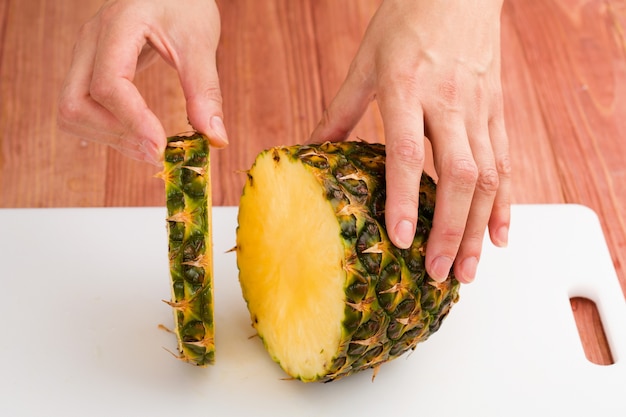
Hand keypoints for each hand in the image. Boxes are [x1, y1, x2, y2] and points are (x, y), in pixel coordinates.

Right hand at [58, 0, 227, 164]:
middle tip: (156, 152)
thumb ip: (205, 90)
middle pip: (75, 104)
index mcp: (118, 27)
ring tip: (151, 147)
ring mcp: (86, 56)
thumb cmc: (184, 2)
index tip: (161, 147)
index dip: (132, 122)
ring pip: (73, 111)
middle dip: (114, 135)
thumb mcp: (200, 41)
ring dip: (109, 138)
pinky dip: (109, 131)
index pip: (108, 84)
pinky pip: (84, 109)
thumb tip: (215, 139)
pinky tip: (141, 136)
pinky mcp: (90, 69)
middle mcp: (91, 42)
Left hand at [310, 0, 510, 283]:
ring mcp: (479, 110)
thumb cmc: (407, 20)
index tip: (401, 240)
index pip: (409, 152)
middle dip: (450, 230)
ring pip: (488, 177)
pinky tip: (498, 236)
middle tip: (438, 273)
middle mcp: (448, 103)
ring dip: (478, 228)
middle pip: (458, 175)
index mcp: (407, 88)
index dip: (404, 198)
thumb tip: (311, 148)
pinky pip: (505, 163)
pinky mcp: (497, 112)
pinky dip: (504, 204)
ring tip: (467, 270)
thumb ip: (340, 111)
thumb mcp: (364, 62)